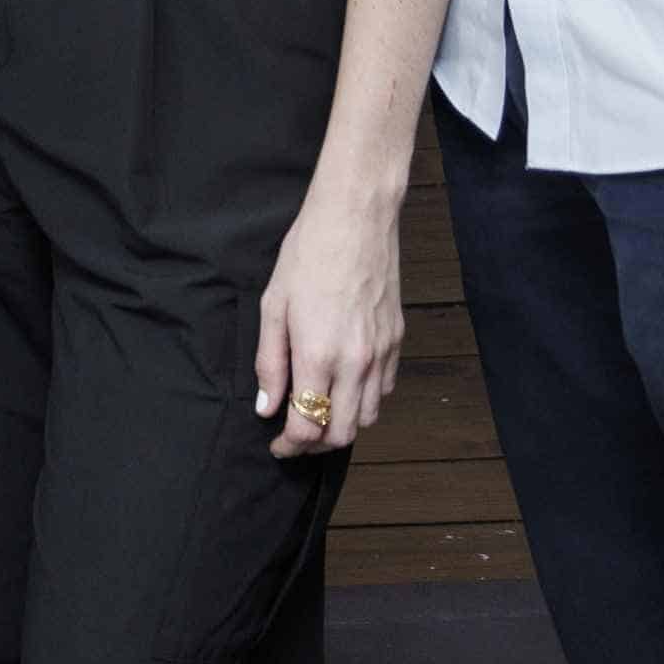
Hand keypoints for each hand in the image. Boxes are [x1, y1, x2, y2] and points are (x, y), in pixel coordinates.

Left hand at [252, 187, 402, 457]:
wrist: (356, 217)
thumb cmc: (309, 253)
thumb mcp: (273, 305)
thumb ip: (270, 361)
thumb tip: (266, 406)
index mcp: (319, 356)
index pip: (307, 428)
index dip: (289, 446)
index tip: (277, 445)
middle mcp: (355, 363)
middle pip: (341, 434)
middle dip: (315, 445)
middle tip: (295, 437)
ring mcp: (381, 352)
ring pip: (367, 417)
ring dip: (341, 425)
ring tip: (319, 412)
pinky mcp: (397, 339)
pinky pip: (385, 389)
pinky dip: (364, 400)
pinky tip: (345, 384)